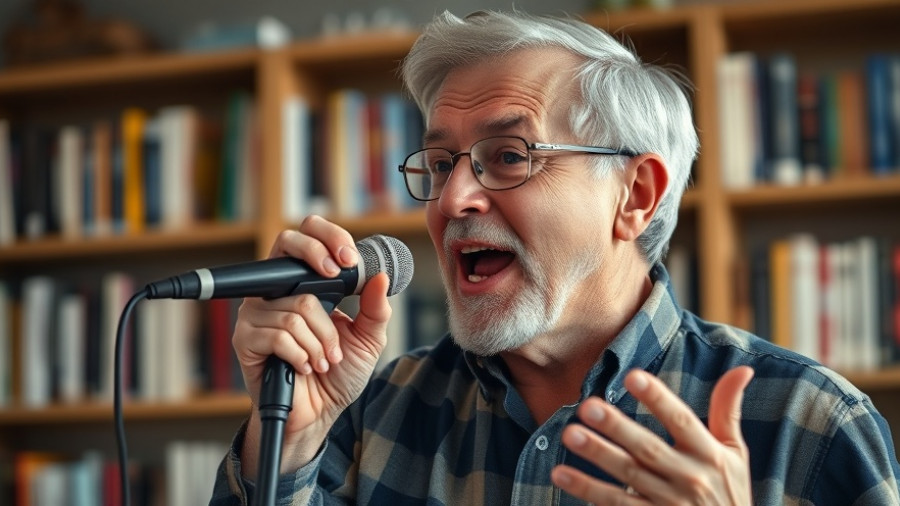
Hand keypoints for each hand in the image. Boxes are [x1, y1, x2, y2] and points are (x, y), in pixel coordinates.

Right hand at [233, 216, 393, 473]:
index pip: (305, 236)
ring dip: (322, 340)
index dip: (327, 237)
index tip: (350, 260)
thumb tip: (380, 276)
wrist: (318, 414)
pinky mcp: (246, 338)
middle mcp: (277, 291)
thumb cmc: (338, 373)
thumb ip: (375, 309)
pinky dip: (302, 354)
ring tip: (325, 359)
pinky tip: (306, 366)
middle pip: (288, 249)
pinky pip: (280, 334)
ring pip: (298, 306)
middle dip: (318, 260)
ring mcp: (258, 313)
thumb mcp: (368, 339)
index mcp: (304, 283)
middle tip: (336, 284)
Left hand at [551, 367, 753, 504]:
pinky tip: (562, 474)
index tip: (633, 376)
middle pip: (648, 448)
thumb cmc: (729, 493)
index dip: (658, 398)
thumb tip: (742, 369)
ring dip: (597, 455)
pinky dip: (588, 490)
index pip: (681, 420)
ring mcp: (669, 504)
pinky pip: (616, 504)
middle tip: (588, 406)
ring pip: (628, 476)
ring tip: (569, 434)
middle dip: (618, 427)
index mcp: (709, 454)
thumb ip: (728, 410)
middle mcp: (689, 478)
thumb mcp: (735, 453)